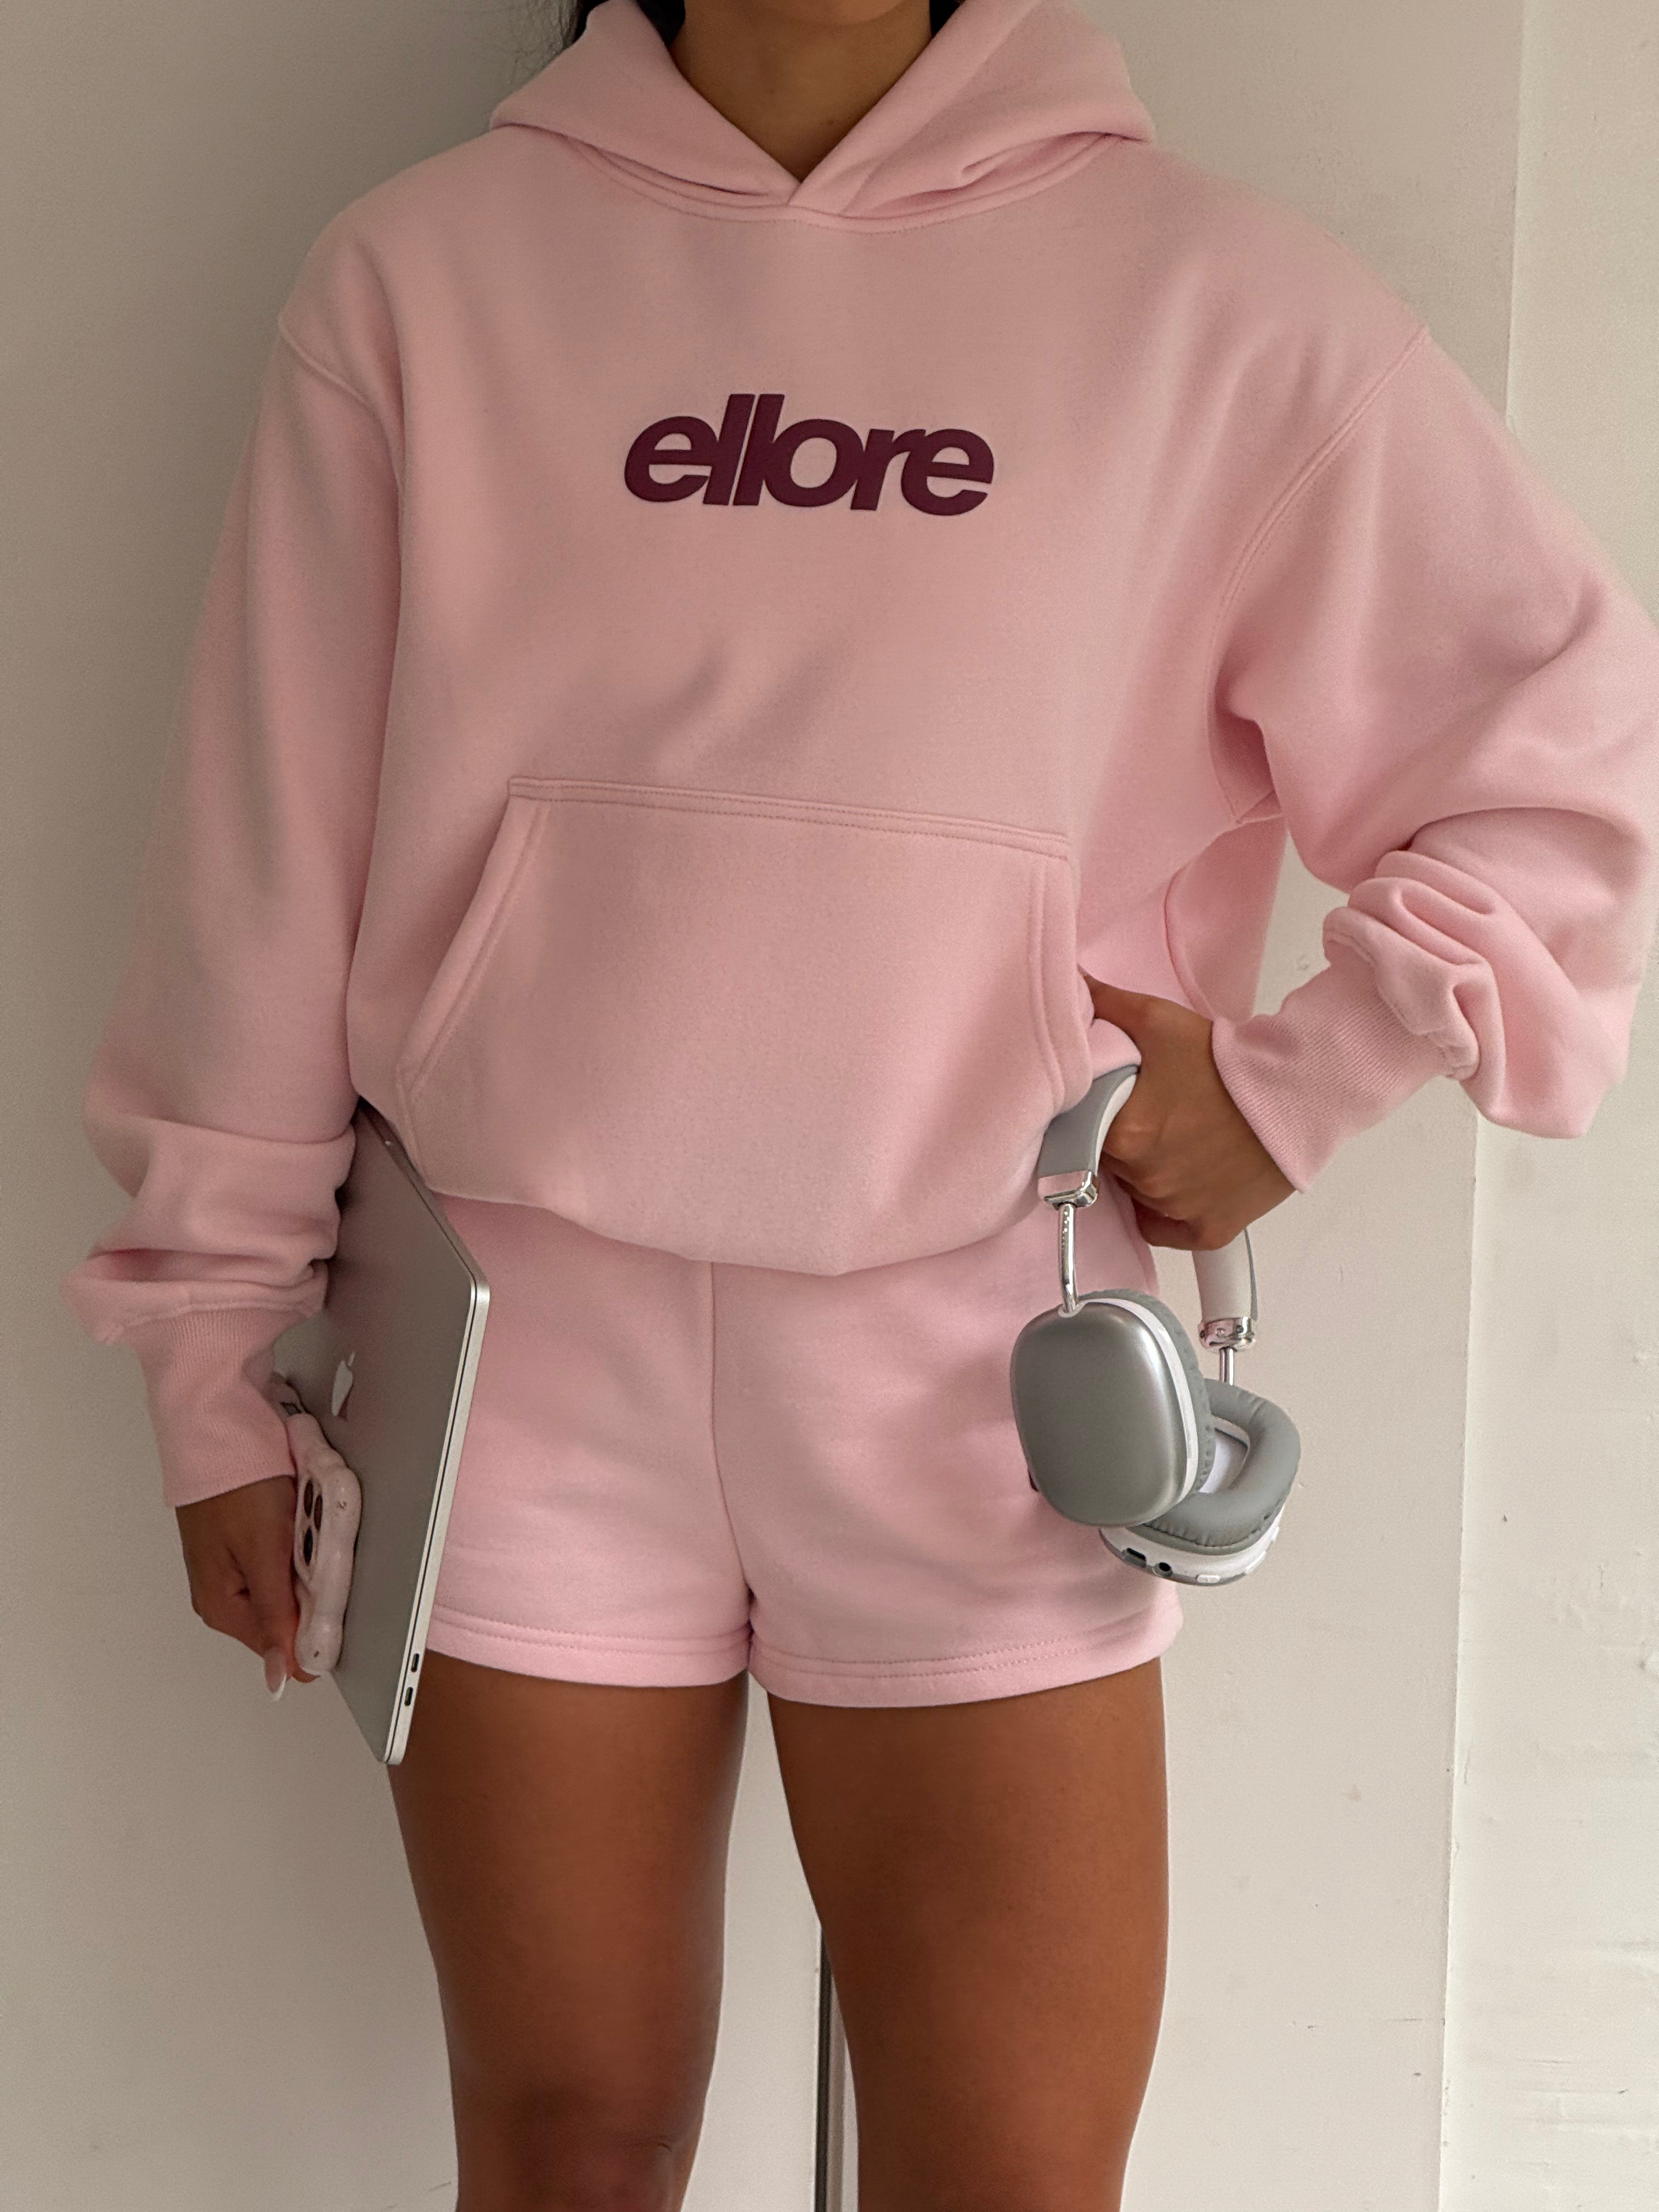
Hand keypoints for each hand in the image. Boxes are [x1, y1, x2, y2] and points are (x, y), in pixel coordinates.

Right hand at [177, 1473, 318, 1692]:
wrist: (219, 1431)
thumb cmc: (238, 1487)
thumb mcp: (263, 1553)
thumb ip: (275, 1616)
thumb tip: (281, 1681)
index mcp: (222, 1609)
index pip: (283, 1649)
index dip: (316, 1631)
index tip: (335, 1600)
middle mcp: (222, 1598)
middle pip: (286, 1618)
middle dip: (310, 1594)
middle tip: (315, 1551)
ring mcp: (231, 1571)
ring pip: (286, 1589)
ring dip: (303, 1568)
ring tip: (304, 1531)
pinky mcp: (241, 1546)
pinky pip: (279, 1563)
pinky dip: (295, 1548)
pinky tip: (297, 1524)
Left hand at [1083, 975, 1295, 1249]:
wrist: (1297, 1090)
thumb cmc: (1226, 1059)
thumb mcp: (1159, 1021)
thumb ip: (1105, 1007)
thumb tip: (1069, 985)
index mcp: (1124, 1136)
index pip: (1081, 1135)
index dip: (1096, 1119)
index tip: (1115, 1105)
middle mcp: (1146, 1180)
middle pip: (1111, 1166)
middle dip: (1124, 1142)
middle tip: (1156, 1115)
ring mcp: (1178, 1209)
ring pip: (1140, 1194)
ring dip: (1150, 1172)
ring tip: (1180, 1138)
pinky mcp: (1209, 1229)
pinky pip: (1167, 1228)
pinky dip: (1170, 1210)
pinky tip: (1184, 1177)